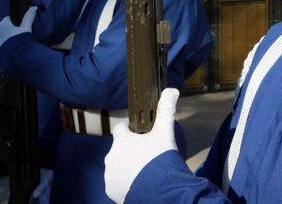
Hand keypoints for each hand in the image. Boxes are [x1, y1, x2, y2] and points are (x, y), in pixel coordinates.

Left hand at [0, 6, 36, 53]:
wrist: (15, 55)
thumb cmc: (20, 40)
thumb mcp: (26, 27)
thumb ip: (29, 17)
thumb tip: (34, 7)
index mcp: (4, 23)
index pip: (8, 18)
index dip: (14, 21)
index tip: (19, 25)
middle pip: (4, 27)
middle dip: (10, 29)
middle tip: (18, 34)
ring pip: (1, 36)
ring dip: (6, 37)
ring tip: (16, 41)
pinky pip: (0, 44)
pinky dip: (5, 45)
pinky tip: (12, 47)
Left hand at [104, 88, 179, 202]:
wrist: (160, 193)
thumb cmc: (160, 159)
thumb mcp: (165, 133)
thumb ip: (166, 110)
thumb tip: (171, 89)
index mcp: (120, 142)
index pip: (120, 129)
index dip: (130, 130)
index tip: (141, 135)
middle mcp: (110, 158)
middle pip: (120, 150)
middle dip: (131, 151)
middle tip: (149, 156)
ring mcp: (110, 177)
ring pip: (118, 167)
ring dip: (128, 168)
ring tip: (147, 173)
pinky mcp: (112, 193)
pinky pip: (118, 185)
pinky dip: (127, 184)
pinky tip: (141, 186)